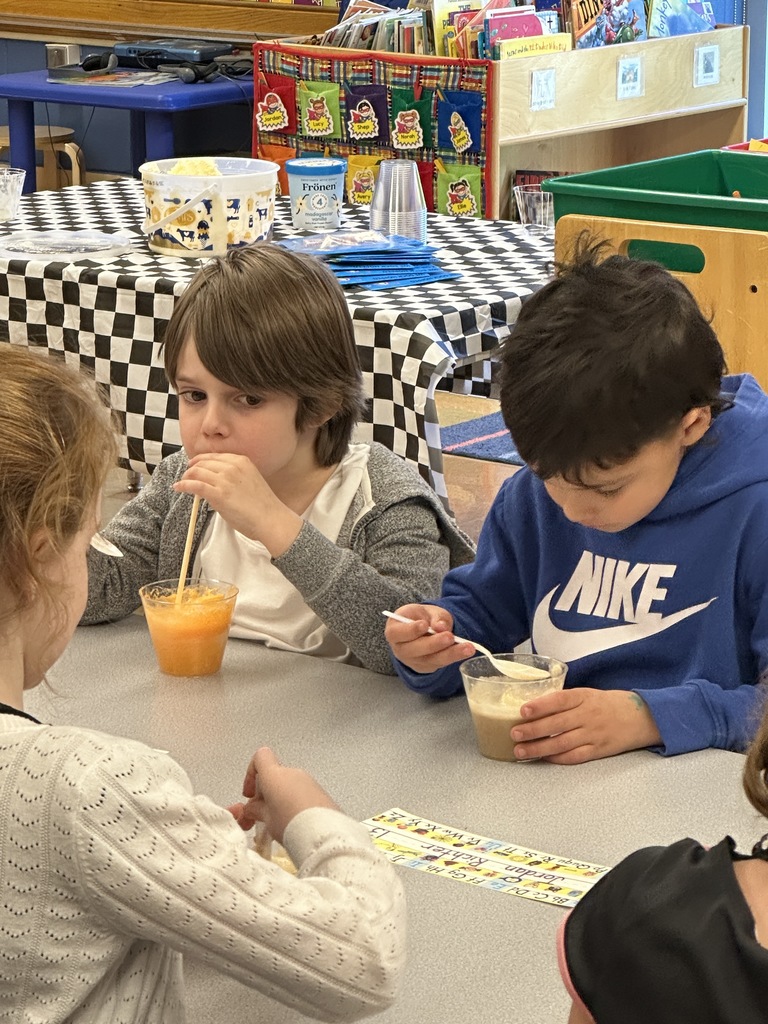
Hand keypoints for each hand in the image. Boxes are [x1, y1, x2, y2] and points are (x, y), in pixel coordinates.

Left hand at [173, 453, 301, 556]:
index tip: (194, 465)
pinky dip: (184, 485)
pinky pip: (195, 485)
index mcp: (242, 461)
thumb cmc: (264, 506)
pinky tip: (178, 487)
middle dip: (191, 468)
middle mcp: (233, 466)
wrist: (271, 519)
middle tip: (186, 476)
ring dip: (186, 477)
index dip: (200, 460)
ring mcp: (225, 479)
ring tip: (182, 483)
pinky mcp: (219, 494)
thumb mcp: (250, 480)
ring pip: (197, 472)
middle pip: (203, 462)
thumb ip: (234, 476)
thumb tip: (215, 481)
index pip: (214, 456)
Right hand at [233, 747, 339, 843]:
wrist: (323, 832)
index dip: (251, 774)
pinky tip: (293, 824)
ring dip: (280, 800)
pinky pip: (301, 793)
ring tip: (277, 824)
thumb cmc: (290, 824)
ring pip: (288, 785)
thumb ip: (256, 810)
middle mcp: (292, 773)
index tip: (250, 795)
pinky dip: (294, 804)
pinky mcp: (320, 792)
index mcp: (275, 775)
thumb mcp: (266, 820)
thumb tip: (252, 809)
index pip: (260, 757)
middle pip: (274, 775)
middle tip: (261, 816)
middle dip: (265, 793)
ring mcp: (308, 782)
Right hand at [384, 603, 474, 673]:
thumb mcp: (428, 611)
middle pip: (414, 650)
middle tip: (450, 637)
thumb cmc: (421, 617)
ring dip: (450, 654)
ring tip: (468, 647)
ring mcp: (413, 661)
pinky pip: (439, 664)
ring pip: (430, 659)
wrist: (424, 629)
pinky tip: (466, 651)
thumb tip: (441, 627)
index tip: (424, 625)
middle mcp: (400, 649)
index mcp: (394, 631)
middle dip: (434, 644)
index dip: (410, 630)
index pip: (397, 633)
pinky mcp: (426, 667)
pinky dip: (453, 657)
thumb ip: (436, 617)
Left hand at [510, 688, 661, 764]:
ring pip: (562, 743)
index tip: (523, 710)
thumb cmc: (609, 704)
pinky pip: (575, 756)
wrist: (643, 717)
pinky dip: (557, 758)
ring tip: (521, 751)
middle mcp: (588, 715)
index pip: (559, 700)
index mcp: (584, 697)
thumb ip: (565, 701)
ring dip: (539, 748)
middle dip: (533, 730)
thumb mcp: (588, 694)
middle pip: (557, 724)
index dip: (540, 705)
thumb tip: (532, 707)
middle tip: (514, 734)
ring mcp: (594, 734)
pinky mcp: (599, 750)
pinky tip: (543, 758)